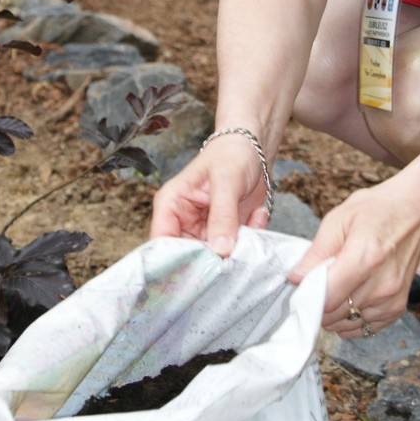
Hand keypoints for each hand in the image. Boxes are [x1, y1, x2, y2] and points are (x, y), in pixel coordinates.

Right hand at [150, 137, 269, 255]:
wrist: (254, 149)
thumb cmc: (232, 154)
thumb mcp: (226, 181)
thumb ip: (223, 215)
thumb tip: (220, 251)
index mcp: (171, 206)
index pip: (162, 243)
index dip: (175, 262)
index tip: (200, 272)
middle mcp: (184, 222)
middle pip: (188, 258)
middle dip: (212, 259)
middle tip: (234, 256)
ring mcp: (205, 231)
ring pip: (214, 258)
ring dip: (236, 250)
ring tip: (251, 223)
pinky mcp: (225, 235)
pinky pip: (235, 251)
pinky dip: (250, 239)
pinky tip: (257, 215)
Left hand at [290, 174, 419, 336]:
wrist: (416, 213)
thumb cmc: (376, 211)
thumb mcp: (338, 219)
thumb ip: (316, 253)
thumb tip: (296, 279)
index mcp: (367, 257)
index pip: (328, 296)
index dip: (307, 293)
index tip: (300, 283)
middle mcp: (383, 285)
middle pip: (334, 314)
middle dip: (316, 302)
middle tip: (315, 281)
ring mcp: (392, 300)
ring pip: (345, 324)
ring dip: (332, 312)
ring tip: (334, 285)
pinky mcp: (397, 309)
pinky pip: (362, 328)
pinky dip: (349, 318)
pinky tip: (349, 296)